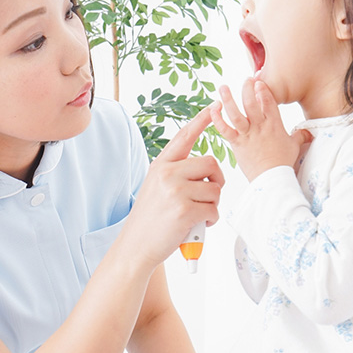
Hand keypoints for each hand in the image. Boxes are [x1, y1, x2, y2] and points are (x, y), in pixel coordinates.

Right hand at [122, 108, 224, 266]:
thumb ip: (176, 174)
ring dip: (213, 205)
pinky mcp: (185, 210)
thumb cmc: (151, 220)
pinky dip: (211, 220)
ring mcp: (175, 190)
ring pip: (216, 189)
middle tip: (208, 198)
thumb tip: (206, 171)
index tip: (215, 105)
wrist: (135, 247)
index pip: (185, 136)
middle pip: (211, 164)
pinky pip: (214, 209)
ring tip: (197, 216)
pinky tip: (198, 226)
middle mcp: (167, 173)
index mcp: (161, 165)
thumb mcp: (157, 188)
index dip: (202, 120)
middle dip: (216, 182)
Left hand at [210, 78, 311, 181]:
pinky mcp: (237, 144)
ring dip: (228, 99)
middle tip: (245, 80)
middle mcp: (260, 127)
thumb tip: (308, 132)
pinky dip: (217, 120)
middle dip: (247, 88)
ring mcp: (247, 135)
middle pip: (251, 103)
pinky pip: (225, 130)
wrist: (272, 179)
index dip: (263, 90)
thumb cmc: (283, 163)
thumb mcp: (294, 146)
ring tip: (223, 87)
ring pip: (235, 113)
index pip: (269, 101)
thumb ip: (300, 136)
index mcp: (274, 124)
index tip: (258, 81)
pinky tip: (212, 110)